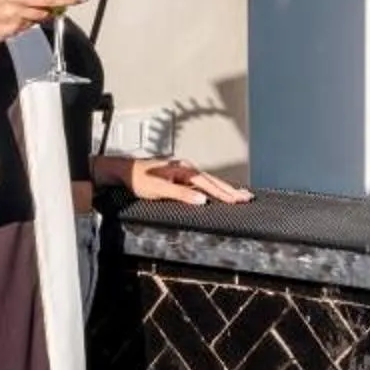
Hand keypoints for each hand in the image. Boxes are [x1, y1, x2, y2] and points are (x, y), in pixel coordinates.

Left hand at [127, 158, 253, 206]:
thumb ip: (181, 195)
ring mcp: (182, 171)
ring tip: (238, 194)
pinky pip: (200, 182)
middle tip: (246, 197)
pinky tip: (216, 192)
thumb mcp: (159, 189)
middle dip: (230, 190)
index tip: (237, 200)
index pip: (208, 184)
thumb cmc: (137, 179)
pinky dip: (212, 187)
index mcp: (183, 169)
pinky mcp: (179, 176)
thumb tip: (202, 200)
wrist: (123, 171)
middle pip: (213, 180)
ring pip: (208, 181)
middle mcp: (185, 168)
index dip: (224, 193)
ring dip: (223, 188)